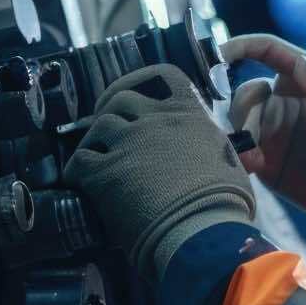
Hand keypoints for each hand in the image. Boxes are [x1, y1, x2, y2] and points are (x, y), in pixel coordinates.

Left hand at [62, 64, 255, 282]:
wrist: (201, 228)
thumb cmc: (225, 201)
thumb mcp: (228, 162)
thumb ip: (210, 149)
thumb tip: (213, 158)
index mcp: (188, 114)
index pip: (163, 76)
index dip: (142, 81)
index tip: (135, 95)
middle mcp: (155, 119)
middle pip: (121, 99)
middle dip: (111, 111)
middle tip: (109, 131)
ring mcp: (128, 142)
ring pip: (99, 126)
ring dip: (95, 140)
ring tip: (96, 159)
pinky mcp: (105, 171)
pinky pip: (80, 160)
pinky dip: (77, 169)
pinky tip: (81, 182)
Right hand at [220, 34, 305, 302]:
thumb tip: (295, 61)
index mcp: (302, 83)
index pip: (268, 51)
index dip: (242, 46)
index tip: (218, 53)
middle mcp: (282, 102)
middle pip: (244, 90)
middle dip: (241, 106)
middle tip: (248, 128)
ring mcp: (270, 130)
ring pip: (235, 120)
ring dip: (239, 133)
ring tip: (257, 153)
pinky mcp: (261, 158)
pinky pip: (236, 149)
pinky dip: (239, 155)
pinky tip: (255, 166)